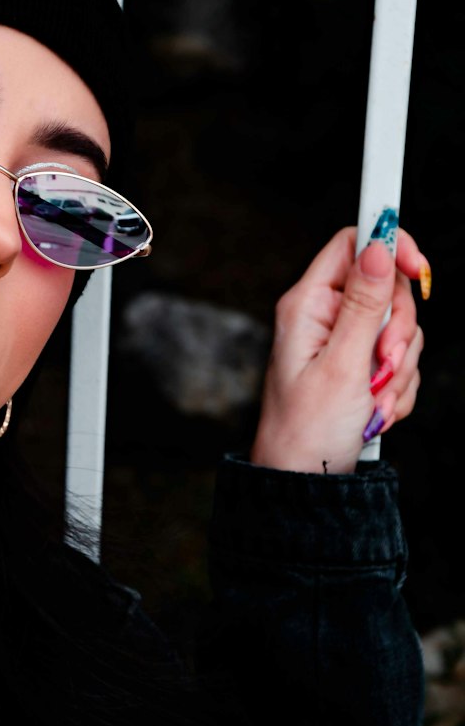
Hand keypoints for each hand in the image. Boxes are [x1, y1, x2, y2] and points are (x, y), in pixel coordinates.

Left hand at [250, 226, 427, 474]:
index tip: (418, 268)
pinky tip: (373, 412)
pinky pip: (401, 362)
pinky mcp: (362, 368)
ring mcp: (346, 344)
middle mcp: (326, 318)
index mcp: (309, 305)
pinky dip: (396, 389)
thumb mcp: (342, 365)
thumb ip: (365, 305)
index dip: (390, 246)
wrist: (306, 481)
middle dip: (398, 333)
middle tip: (381, 364)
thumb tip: (378, 246)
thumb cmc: (307, 429)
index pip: (353, 244)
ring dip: (397, 370)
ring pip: (402, 331)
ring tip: (371, 401)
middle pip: (389, 290)